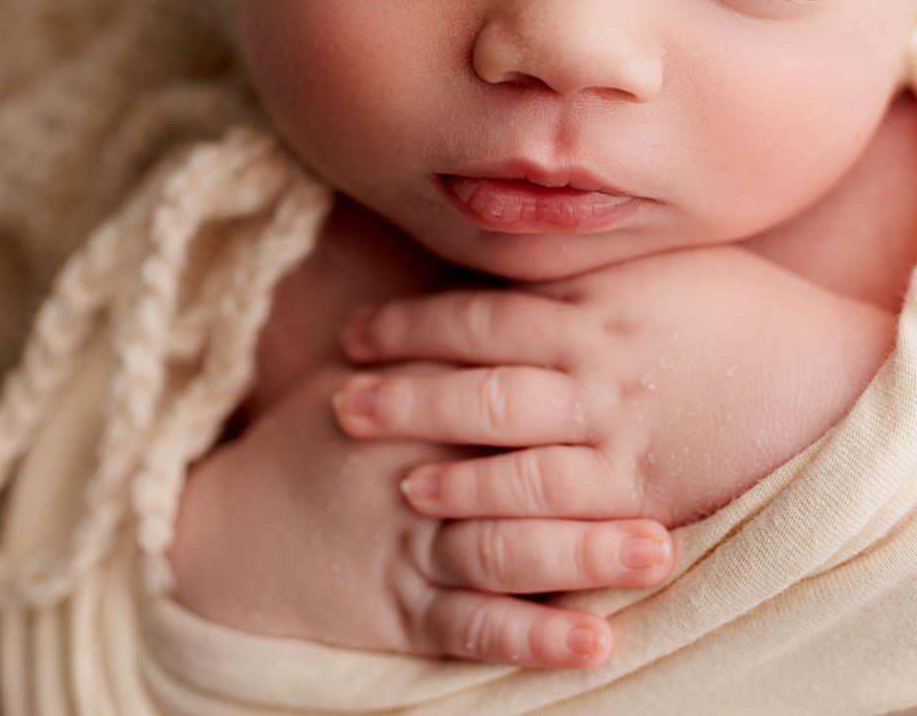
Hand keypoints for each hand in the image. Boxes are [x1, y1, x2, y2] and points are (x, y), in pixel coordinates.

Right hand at [171, 355, 673, 669]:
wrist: (232, 533)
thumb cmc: (316, 439)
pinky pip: (474, 629)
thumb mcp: (365, 369)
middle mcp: (419, 468)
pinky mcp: (401, 612)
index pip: (504, 385)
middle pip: (521, 468)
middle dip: (602, 476)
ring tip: (659, 553)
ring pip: (510, 550)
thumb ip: (437, 334)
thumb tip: (521, 272)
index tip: (661, 385)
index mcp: (419, 399)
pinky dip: (535, 638)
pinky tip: (593, 645)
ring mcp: (411, 544)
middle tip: (684, 475)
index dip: (580, 384)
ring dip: (586, 554)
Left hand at [335, 243, 896, 531]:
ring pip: (500, 436)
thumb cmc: (752, 314)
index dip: (414, 321)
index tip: (359, 328)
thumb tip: (530, 249)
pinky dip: (489, 505)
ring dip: (429, 444)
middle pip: (476, 369)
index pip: (485, 308)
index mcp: (600, 297)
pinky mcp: (643, 485)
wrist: (834, 376)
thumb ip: (597, 266)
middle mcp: (597, 356)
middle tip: (336, 391)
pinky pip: (552, 501)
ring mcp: (618, 423)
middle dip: (401, 381)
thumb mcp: (667, 268)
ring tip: (375, 455)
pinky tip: (443, 509)